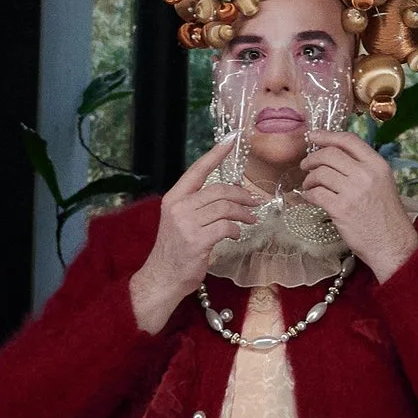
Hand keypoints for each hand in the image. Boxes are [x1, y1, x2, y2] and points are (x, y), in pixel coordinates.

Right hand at [130, 146, 254, 335]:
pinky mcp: (197, 241)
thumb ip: (198, 206)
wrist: (163, 278)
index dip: (215, 154)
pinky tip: (237, 235)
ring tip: (251, 220)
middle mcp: (178, 207)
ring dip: (243, 213)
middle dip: (241, 195)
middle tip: (254, 202)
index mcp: (173, 198)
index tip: (231, 139)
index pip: (197, 170)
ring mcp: (186, 224)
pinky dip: (237, 230)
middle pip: (218, 190)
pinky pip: (226, 227)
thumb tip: (229, 194)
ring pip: (225, 208)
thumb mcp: (181, 222)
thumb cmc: (175, 251)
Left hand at [297, 132, 417, 280]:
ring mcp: (353, 191)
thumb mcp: (382, 183)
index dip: (327, 135)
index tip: (313, 135)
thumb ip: (362, 167)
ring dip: (309, 179)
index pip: (349, 140)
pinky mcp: (341, 209)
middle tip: (305, 165)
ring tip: (310, 186)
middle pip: (330, 154)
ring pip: (320, 173)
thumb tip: (334, 155)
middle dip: (312, 158)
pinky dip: (309, 195)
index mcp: (378, 165)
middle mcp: (366, 174)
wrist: (392, 244)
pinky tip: (312, 198)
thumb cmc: (385, 216)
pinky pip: (316, 194)